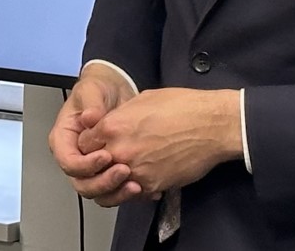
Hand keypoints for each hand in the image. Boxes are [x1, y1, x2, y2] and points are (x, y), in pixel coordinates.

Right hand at [49, 64, 139, 205]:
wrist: (116, 91)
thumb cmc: (98, 89)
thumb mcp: (91, 90)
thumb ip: (91, 103)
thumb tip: (90, 118)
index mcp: (64, 140)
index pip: (69, 162)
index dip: (86, 165)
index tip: (105, 155)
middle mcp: (76, 157)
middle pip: (83, 184)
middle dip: (103, 182)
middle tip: (124, 170)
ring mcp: (93, 167)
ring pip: (99, 193)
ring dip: (117, 192)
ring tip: (136, 184)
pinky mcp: (109, 172)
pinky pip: (116, 190)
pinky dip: (130, 192)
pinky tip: (146, 188)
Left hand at [76, 87, 242, 195]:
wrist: (211, 125)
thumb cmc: (183, 107)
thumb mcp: (142, 99)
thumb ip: (119, 116)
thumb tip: (111, 124)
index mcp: (112, 126)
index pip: (83, 144)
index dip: (89, 145)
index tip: (97, 145)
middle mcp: (119, 151)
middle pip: (93, 167)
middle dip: (99, 163)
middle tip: (108, 160)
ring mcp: (135, 171)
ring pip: (111, 184)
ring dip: (115, 180)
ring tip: (124, 173)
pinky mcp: (152, 184)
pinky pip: (134, 193)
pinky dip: (136, 188)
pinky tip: (144, 177)